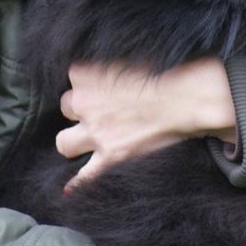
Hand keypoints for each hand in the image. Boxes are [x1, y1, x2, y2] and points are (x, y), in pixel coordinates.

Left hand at [56, 57, 236, 190]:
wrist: (182, 98)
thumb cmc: (162, 71)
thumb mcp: (129, 57)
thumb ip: (109, 65)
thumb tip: (111, 70)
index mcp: (85, 74)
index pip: (73, 77)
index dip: (87, 83)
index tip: (100, 84)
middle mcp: (83, 103)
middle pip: (65, 107)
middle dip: (79, 109)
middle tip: (96, 110)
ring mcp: (95, 132)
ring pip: (64, 142)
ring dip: (73, 140)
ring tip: (83, 140)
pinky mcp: (110, 156)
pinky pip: (84, 176)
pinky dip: (78, 183)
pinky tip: (71, 188)